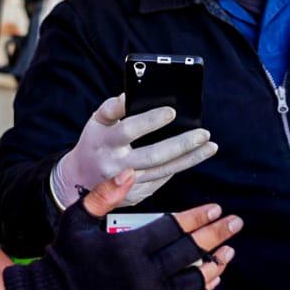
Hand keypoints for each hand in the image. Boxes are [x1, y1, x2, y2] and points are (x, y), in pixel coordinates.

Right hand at [3, 170, 239, 289]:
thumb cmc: (64, 256)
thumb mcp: (77, 219)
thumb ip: (104, 195)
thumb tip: (130, 173)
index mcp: (127, 247)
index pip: (172, 228)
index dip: (196, 217)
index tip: (215, 208)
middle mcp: (141, 273)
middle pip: (188, 251)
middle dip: (215, 235)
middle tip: (236, 222)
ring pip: (191, 279)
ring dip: (213, 264)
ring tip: (230, 251)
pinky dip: (199, 287)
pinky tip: (210, 276)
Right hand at [52, 94, 217, 207]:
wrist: (79, 179)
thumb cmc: (94, 143)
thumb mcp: (96, 121)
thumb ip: (112, 107)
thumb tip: (130, 93)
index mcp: (104, 142)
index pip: (128, 129)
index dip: (150, 121)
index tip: (172, 111)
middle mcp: (115, 165)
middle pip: (152, 156)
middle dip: (181, 145)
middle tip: (204, 134)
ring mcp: (125, 185)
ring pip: (162, 172)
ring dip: (189, 159)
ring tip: (210, 147)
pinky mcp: (134, 196)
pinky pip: (160, 181)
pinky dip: (178, 168)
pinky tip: (192, 158)